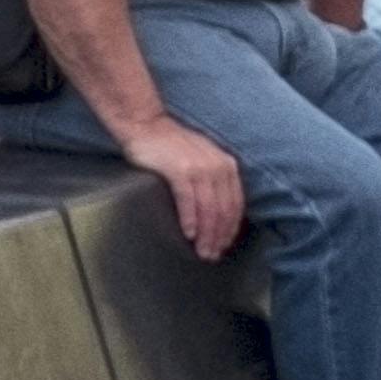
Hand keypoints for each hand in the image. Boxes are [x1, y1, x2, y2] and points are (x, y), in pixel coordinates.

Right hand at [115, 113, 246, 258]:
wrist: (145, 124)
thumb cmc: (169, 145)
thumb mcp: (201, 159)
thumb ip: (212, 180)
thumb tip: (214, 211)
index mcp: (226, 165)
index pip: (235, 204)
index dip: (230, 228)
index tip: (224, 245)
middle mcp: (217, 167)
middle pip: (223, 210)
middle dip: (219, 236)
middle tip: (211, 255)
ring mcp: (199, 168)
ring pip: (208, 209)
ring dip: (206, 234)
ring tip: (201, 251)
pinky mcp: (179, 170)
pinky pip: (188, 201)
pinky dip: (190, 220)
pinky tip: (188, 234)